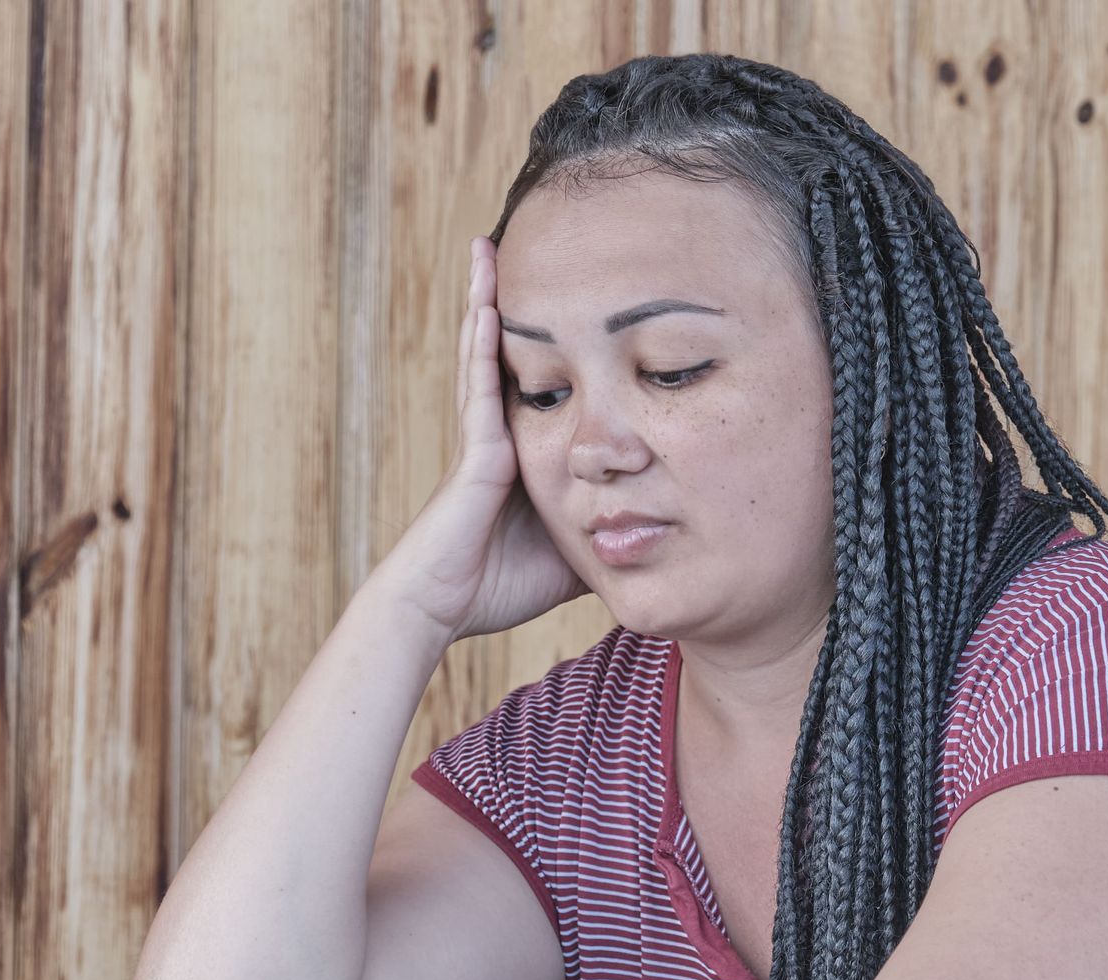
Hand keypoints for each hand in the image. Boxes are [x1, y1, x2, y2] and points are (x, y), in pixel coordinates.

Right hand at [374, 235, 589, 642]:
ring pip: (486, 354)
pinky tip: (487, 304)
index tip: (575, 292)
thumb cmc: (504, 585)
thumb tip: (663, 520)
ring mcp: (483, 437)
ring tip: (489, 246)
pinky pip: (478, 387)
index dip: (554, 336)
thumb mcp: (581, 545)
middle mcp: (502, 432)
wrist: (444, 609)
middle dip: (518, 301)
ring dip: (487, 300)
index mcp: (526, 450)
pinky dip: (481, 345)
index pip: (546, 379)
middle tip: (523, 244)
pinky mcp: (474, 451)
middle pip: (513, 352)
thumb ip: (613, 522)